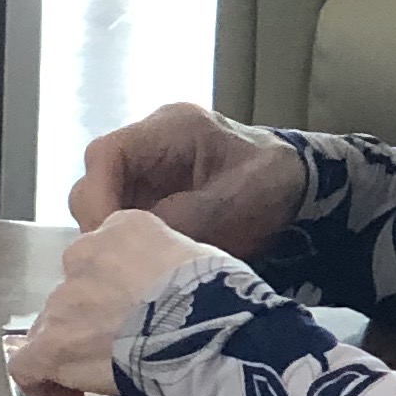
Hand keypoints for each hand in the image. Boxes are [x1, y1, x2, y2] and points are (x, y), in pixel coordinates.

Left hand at [7, 210, 230, 395]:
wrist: (203, 326)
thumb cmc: (222, 295)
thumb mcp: (203, 260)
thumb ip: (172, 267)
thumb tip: (174, 292)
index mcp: (123, 229)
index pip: (106, 257)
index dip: (117, 291)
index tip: (136, 317)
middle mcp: (84, 254)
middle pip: (77, 291)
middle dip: (94, 320)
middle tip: (124, 349)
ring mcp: (65, 299)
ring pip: (54, 325)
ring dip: (74, 350)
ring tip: (104, 377)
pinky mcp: (52, 342)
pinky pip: (27, 364)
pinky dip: (41, 382)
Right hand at [70, 104, 304, 254]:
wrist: (301, 189)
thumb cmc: (273, 184)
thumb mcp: (234, 203)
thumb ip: (182, 219)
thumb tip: (134, 246)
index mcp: (170, 129)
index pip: (106, 154)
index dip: (97, 196)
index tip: (110, 237)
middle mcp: (149, 146)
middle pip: (95, 180)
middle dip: (101, 222)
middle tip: (121, 261)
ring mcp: (147, 172)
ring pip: (102, 204)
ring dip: (114, 235)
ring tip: (135, 266)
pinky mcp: (151, 197)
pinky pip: (123, 219)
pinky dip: (128, 242)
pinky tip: (144, 263)